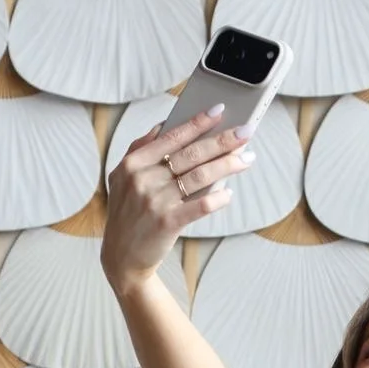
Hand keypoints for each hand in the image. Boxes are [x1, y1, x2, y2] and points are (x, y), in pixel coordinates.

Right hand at [101, 106, 256, 293]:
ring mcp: (154, 200)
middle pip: (191, 154)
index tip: (219, 110)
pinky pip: (199, 205)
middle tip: (246, 132)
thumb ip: (141, 150)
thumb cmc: (129, 214)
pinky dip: (217, 198)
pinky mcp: (167, 222)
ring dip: (227, 165)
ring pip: (200, 177)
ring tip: (246, 159)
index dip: (197, 122)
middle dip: (222, 140)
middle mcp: (142, 178)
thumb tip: (166, 124)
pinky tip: (229, 192)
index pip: (172, 136)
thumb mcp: (123, 178)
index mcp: (132, 163)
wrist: (122, 257)